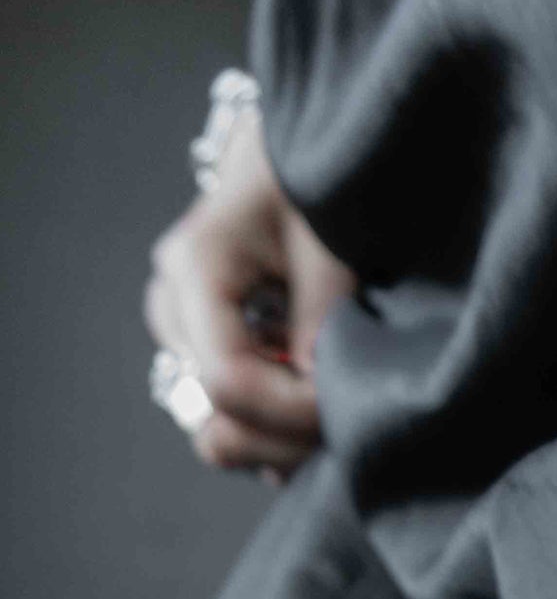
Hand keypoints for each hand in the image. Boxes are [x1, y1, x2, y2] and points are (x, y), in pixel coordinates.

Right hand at [144, 100, 354, 477]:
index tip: (343, 405)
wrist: (293, 159)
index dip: (291, 412)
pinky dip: (273, 425)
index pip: (227, 383)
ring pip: (218, 428)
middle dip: (284, 438)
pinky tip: (313, 405)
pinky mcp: (198, 347)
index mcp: (195, 269)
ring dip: (280, 438)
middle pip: (213, 419)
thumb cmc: (312, 186)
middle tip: (342, 424)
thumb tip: (318, 403)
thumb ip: (321, 327)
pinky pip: (228, 415)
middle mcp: (172, 305)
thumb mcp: (329, 249)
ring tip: (331, 411)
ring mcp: (179, 331)